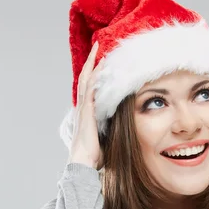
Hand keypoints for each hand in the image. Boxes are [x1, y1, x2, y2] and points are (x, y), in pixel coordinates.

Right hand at [69, 41, 104, 169]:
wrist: (84, 162)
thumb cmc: (94, 155)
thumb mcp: (106, 138)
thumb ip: (113, 129)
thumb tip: (125, 130)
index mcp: (88, 112)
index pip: (90, 87)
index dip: (95, 73)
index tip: (101, 60)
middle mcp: (84, 107)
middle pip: (86, 78)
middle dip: (91, 61)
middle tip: (96, 46)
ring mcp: (84, 109)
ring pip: (87, 80)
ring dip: (92, 64)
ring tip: (97, 50)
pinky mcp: (87, 113)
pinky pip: (90, 91)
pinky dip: (95, 78)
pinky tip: (100, 68)